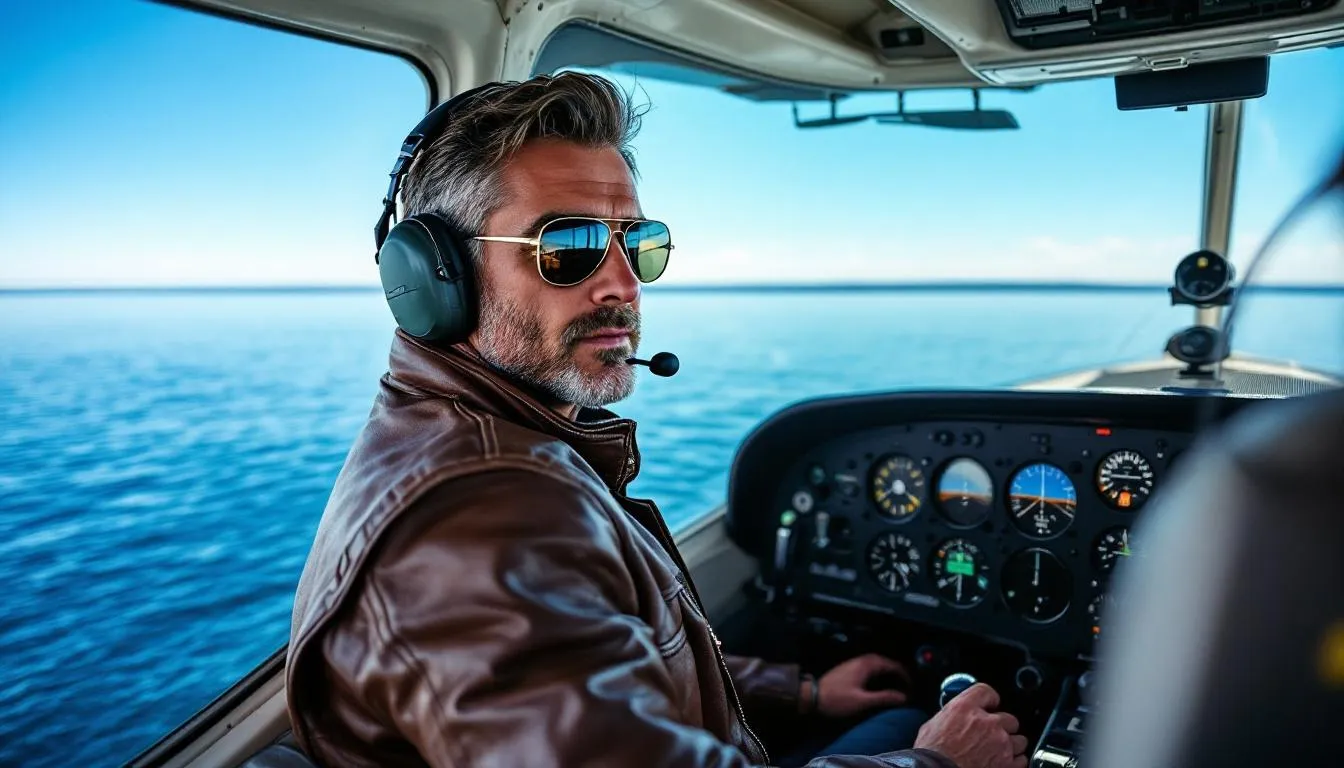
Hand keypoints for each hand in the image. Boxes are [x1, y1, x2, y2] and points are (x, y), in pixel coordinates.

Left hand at [814, 653, 909, 717]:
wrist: (812, 696)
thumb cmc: (837, 699)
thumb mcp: (862, 701)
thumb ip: (884, 698)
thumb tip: (902, 697)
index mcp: (865, 665)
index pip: (891, 664)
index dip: (903, 674)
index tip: (910, 684)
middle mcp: (860, 661)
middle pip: (884, 661)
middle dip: (896, 671)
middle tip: (905, 683)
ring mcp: (853, 664)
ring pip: (875, 664)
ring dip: (886, 671)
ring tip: (894, 683)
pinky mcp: (848, 669)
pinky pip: (868, 667)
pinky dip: (877, 673)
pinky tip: (877, 683)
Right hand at [911, 683, 1027, 767]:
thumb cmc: (932, 755)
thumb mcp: (933, 726)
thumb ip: (950, 717)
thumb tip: (952, 720)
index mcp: (966, 708)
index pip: (986, 692)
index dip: (989, 700)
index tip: (990, 705)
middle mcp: (987, 723)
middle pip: (1008, 718)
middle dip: (1002, 727)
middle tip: (992, 735)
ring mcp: (1001, 744)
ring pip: (1019, 740)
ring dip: (1011, 745)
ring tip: (999, 751)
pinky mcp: (1007, 764)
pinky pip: (1022, 760)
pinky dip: (1014, 762)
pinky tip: (1004, 763)